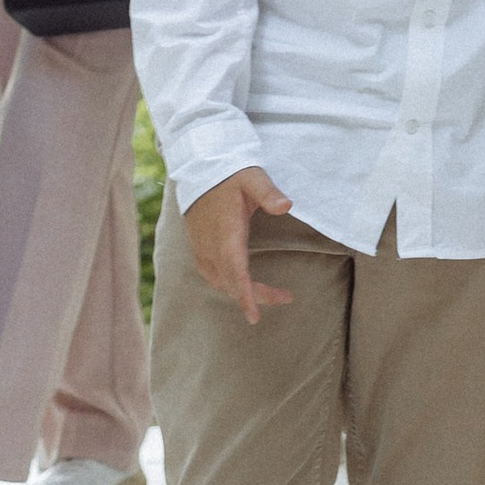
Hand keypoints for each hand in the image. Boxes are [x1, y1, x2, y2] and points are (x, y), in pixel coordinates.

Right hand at [184, 165, 294, 324]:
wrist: (199, 168)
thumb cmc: (230, 173)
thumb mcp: (252, 176)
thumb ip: (268, 192)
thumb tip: (286, 206)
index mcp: (226, 233)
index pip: (235, 272)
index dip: (246, 295)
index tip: (254, 317)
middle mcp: (211, 246)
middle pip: (232, 283)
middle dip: (257, 296)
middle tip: (285, 297)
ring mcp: (202, 248)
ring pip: (220, 282)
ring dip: (242, 293)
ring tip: (270, 295)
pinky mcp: (197, 247)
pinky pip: (211, 275)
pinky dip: (227, 285)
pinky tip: (239, 285)